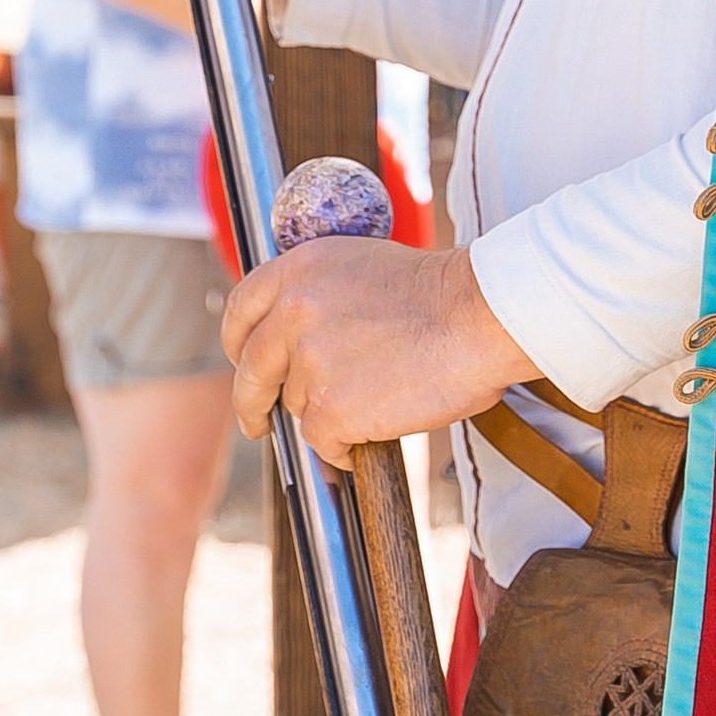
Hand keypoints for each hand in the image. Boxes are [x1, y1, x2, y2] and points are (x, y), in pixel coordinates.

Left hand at [223, 238, 536, 463]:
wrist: (479, 317)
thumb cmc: (438, 295)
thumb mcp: (361, 267)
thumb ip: (317, 293)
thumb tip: (292, 334)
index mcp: (298, 271)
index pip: (241, 310)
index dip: (236, 343)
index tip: (241, 364)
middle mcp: (293, 312)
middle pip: (252, 369)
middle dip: (252, 401)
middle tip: (257, 421)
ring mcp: (309, 362)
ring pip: (300, 405)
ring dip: (329, 413)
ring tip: (376, 400)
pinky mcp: (331, 408)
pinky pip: (324, 443)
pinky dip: (346, 448)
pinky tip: (375, 432)